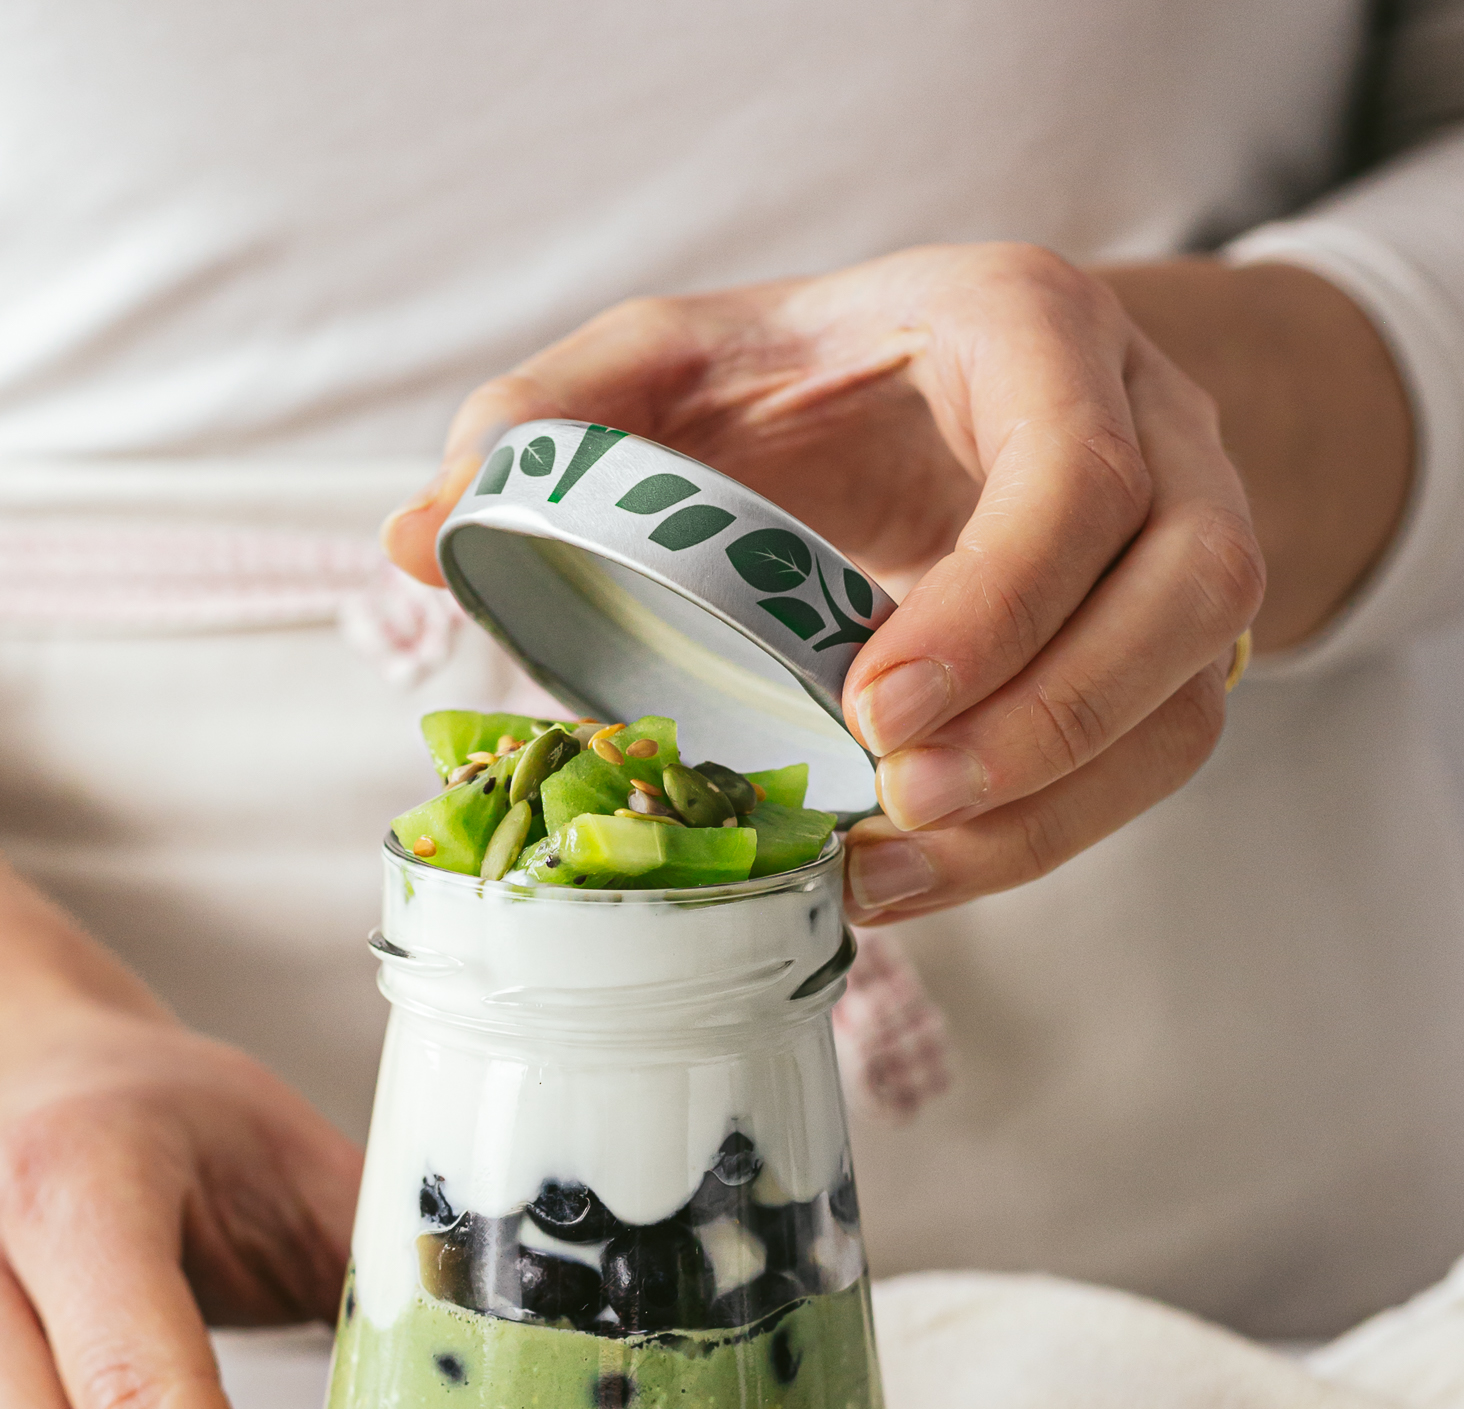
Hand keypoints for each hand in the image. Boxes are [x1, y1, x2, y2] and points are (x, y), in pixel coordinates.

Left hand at [385, 244, 1269, 923]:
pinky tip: (911, 877)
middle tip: (894, 802)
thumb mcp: (674, 362)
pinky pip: (1153, 763)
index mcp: (1028, 331)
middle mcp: (1151, 428)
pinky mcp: (1173, 652)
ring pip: (1186, 696)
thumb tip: (421, 533)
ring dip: (1049, 806)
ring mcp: (1184, 544)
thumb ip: (553, 420)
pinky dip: (1041, 838)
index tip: (875, 709)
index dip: (994, 602)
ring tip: (886, 869)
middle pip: (1183, 584)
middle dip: (1045, 720)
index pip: (1075, 469)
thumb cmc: (805, 382)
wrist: (941, 393)